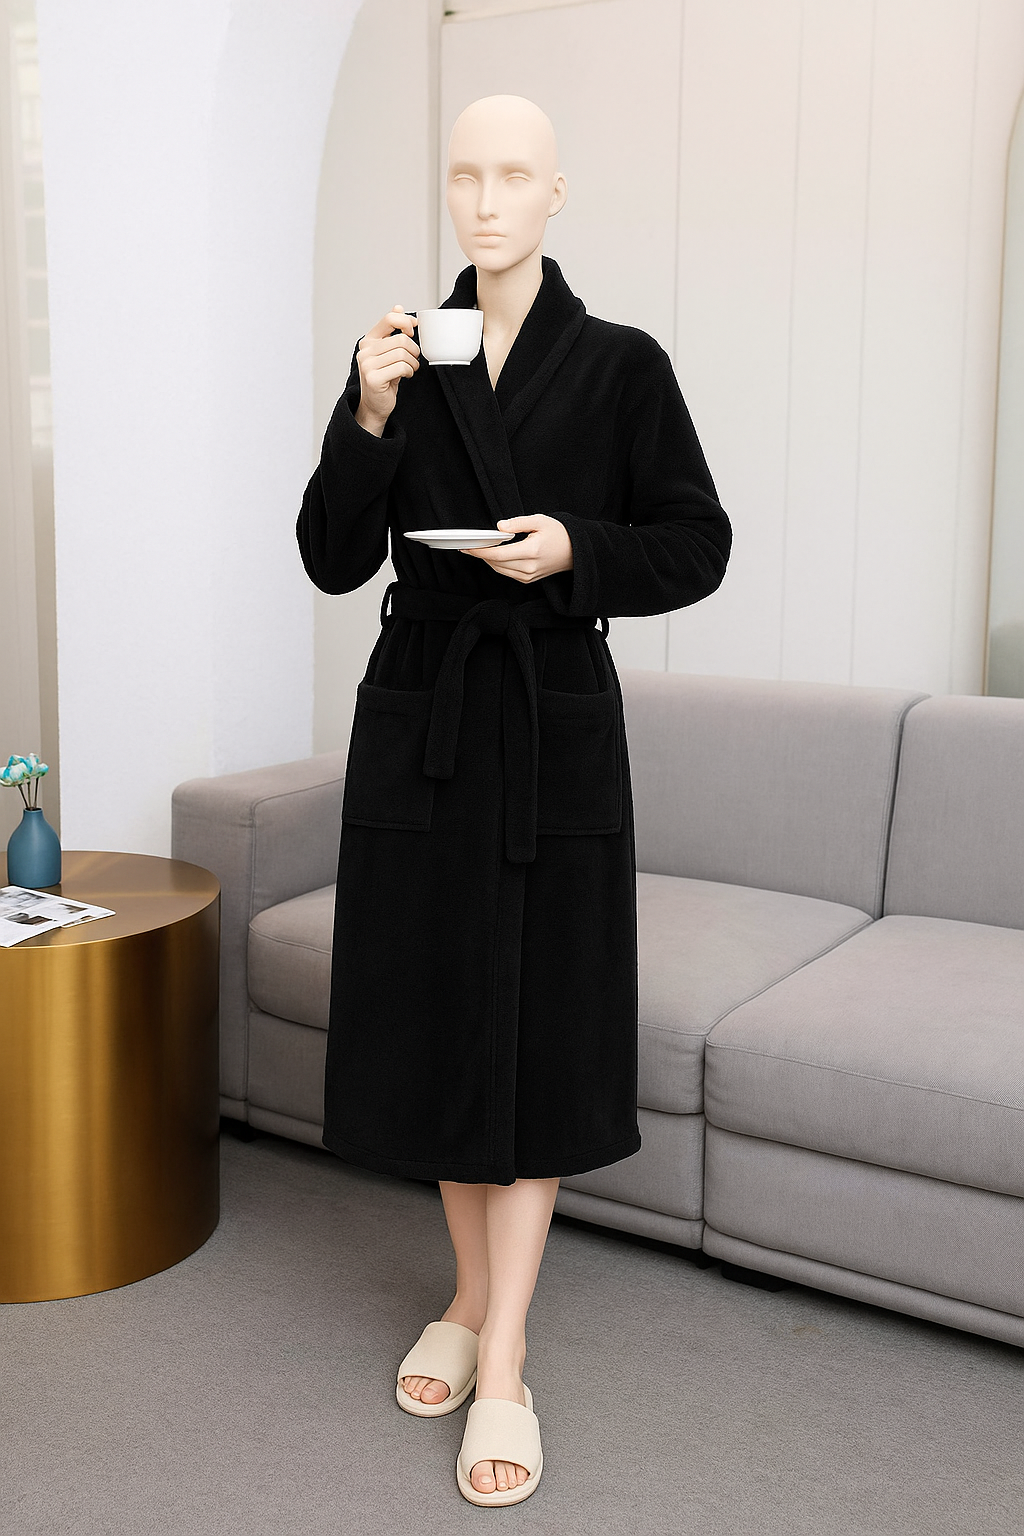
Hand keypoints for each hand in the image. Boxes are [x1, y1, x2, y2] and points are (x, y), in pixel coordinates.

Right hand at [354, 305, 419, 435]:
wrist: (375, 405)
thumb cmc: (384, 378)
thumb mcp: (388, 352)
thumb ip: (392, 330)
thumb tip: (398, 307)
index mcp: (368, 340)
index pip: (389, 318)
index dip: (406, 322)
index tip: (413, 331)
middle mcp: (365, 350)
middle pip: (401, 339)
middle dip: (414, 350)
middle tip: (414, 359)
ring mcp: (367, 364)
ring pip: (403, 353)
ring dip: (413, 363)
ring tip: (410, 369)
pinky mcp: (374, 378)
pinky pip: (401, 367)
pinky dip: (409, 372)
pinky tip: (406, 376)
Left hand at [459, 515, 573, 583]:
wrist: (576, 551)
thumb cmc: (559, 534)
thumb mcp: (539, 520)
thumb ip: (517, 523)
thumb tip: (499, 527)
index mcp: (531, 551)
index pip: (497, 554)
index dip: (479, 551)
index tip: (467, 546)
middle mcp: (529, 567)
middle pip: (495, 563)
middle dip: (479, 554)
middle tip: (466, 545)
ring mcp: (528, 576)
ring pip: (499, 570)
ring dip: (487, 560)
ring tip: (476, 549)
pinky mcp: (528, 580)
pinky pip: (507, 573)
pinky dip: (497, 564)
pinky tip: (492, 555)